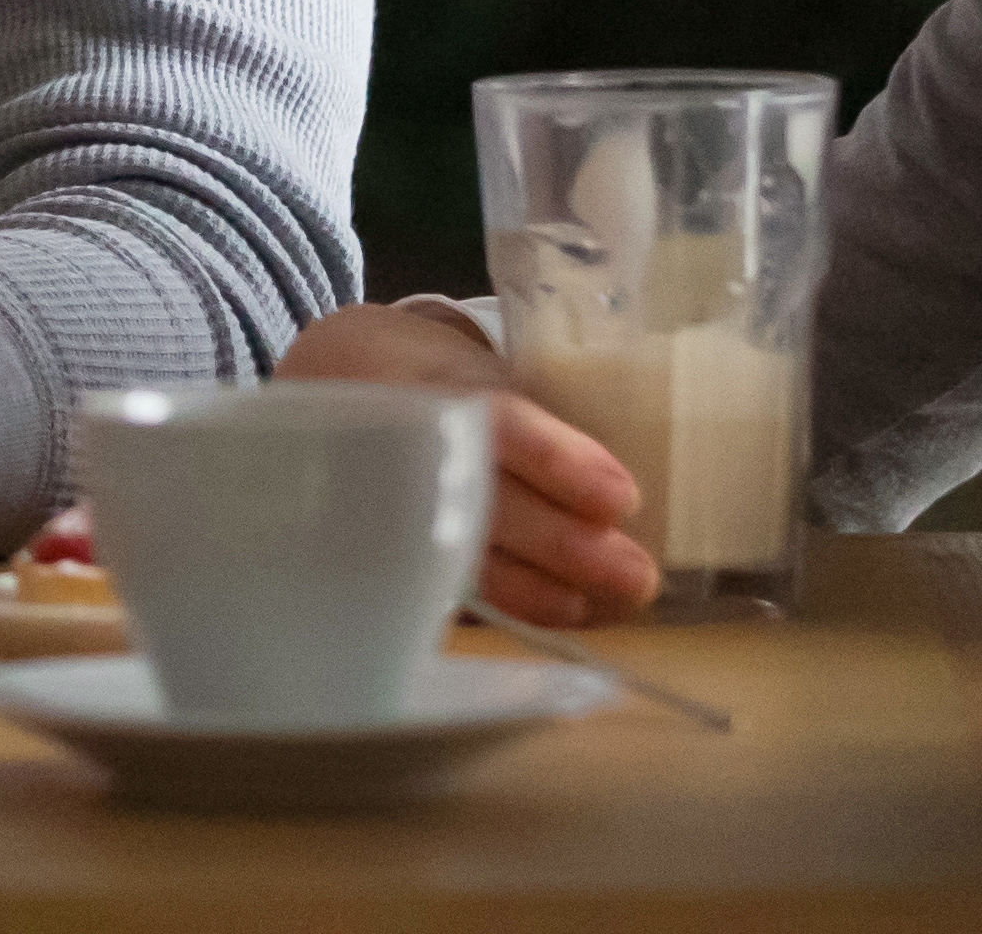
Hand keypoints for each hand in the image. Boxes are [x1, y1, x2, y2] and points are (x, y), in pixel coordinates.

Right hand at [276, 300, 659, 628]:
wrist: (345, 383)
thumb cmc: (442, 380)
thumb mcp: (479, 368)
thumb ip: (540, 413)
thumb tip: (631, 483)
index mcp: (436, 385)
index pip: (498, 422)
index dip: (559, 462)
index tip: (623, 497)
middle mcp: (405, 446)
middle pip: (486, 503)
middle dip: (564, 546)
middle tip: (637, 575)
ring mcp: (388, 504)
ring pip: (465, 558)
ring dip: (542, 590)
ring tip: (607, 604)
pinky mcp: (386, 549)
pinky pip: (451, 588)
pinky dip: (512, 605)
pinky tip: (566, 613)